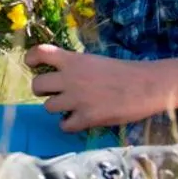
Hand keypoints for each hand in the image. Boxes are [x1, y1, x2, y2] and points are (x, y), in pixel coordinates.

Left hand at [26, 45, 153, 131]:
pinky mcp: (87, 118)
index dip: (31, 58)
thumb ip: (75, 67)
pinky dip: (69, 125)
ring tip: (69, 107)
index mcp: (73, 60)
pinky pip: (64, 126)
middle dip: (41, 90)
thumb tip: (58, 76)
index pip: (40, 53)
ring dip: (56, 108)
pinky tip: (78, 120)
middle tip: (52, 92)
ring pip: (47, 107)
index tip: (31, 64)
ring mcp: (77, 99)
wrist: (147, 85)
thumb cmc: (124, 71)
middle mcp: (70, 78)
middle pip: (37, 85)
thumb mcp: (94, 61)